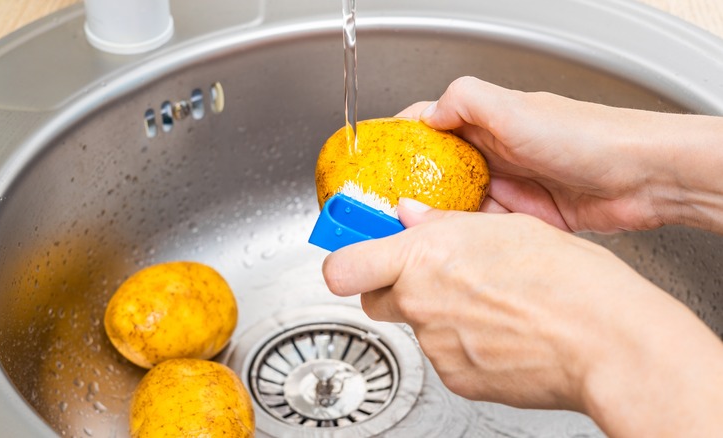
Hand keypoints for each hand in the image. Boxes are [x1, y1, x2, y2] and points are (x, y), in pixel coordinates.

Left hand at [322, 199, 722, 436]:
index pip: (343, 266)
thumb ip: (442, 225)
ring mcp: (435, 345)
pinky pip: (444, 356)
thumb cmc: (568, 279)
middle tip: (429, 277)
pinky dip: (462, 345)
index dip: (341, 262)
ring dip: (436, 315)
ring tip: (488, 304)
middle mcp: (419, 302)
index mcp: (424, 256)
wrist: (607, 340)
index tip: (348, 255)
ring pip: (415, 327)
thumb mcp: (504, 227)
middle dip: (393, 287)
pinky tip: (500, 332)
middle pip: (374, 298)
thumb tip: (409, 217)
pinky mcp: (455, 379)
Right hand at [397, 76, 722, 233]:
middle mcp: (494, 152)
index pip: (429, 126)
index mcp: (487, 121)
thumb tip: (425, 114)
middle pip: (437, 171)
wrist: (643, 178)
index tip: (373, 164)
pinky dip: (467, 238)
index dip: (399, 143)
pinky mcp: (524, 217)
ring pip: (457, 205)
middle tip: (383, 211)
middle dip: (410, 190)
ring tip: (410, 235)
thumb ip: (467, 102)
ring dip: (437, 219)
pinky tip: (453, 247)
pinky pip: (483, 229)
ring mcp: (509, 186)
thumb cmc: (590, 137)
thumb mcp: (517, 110)